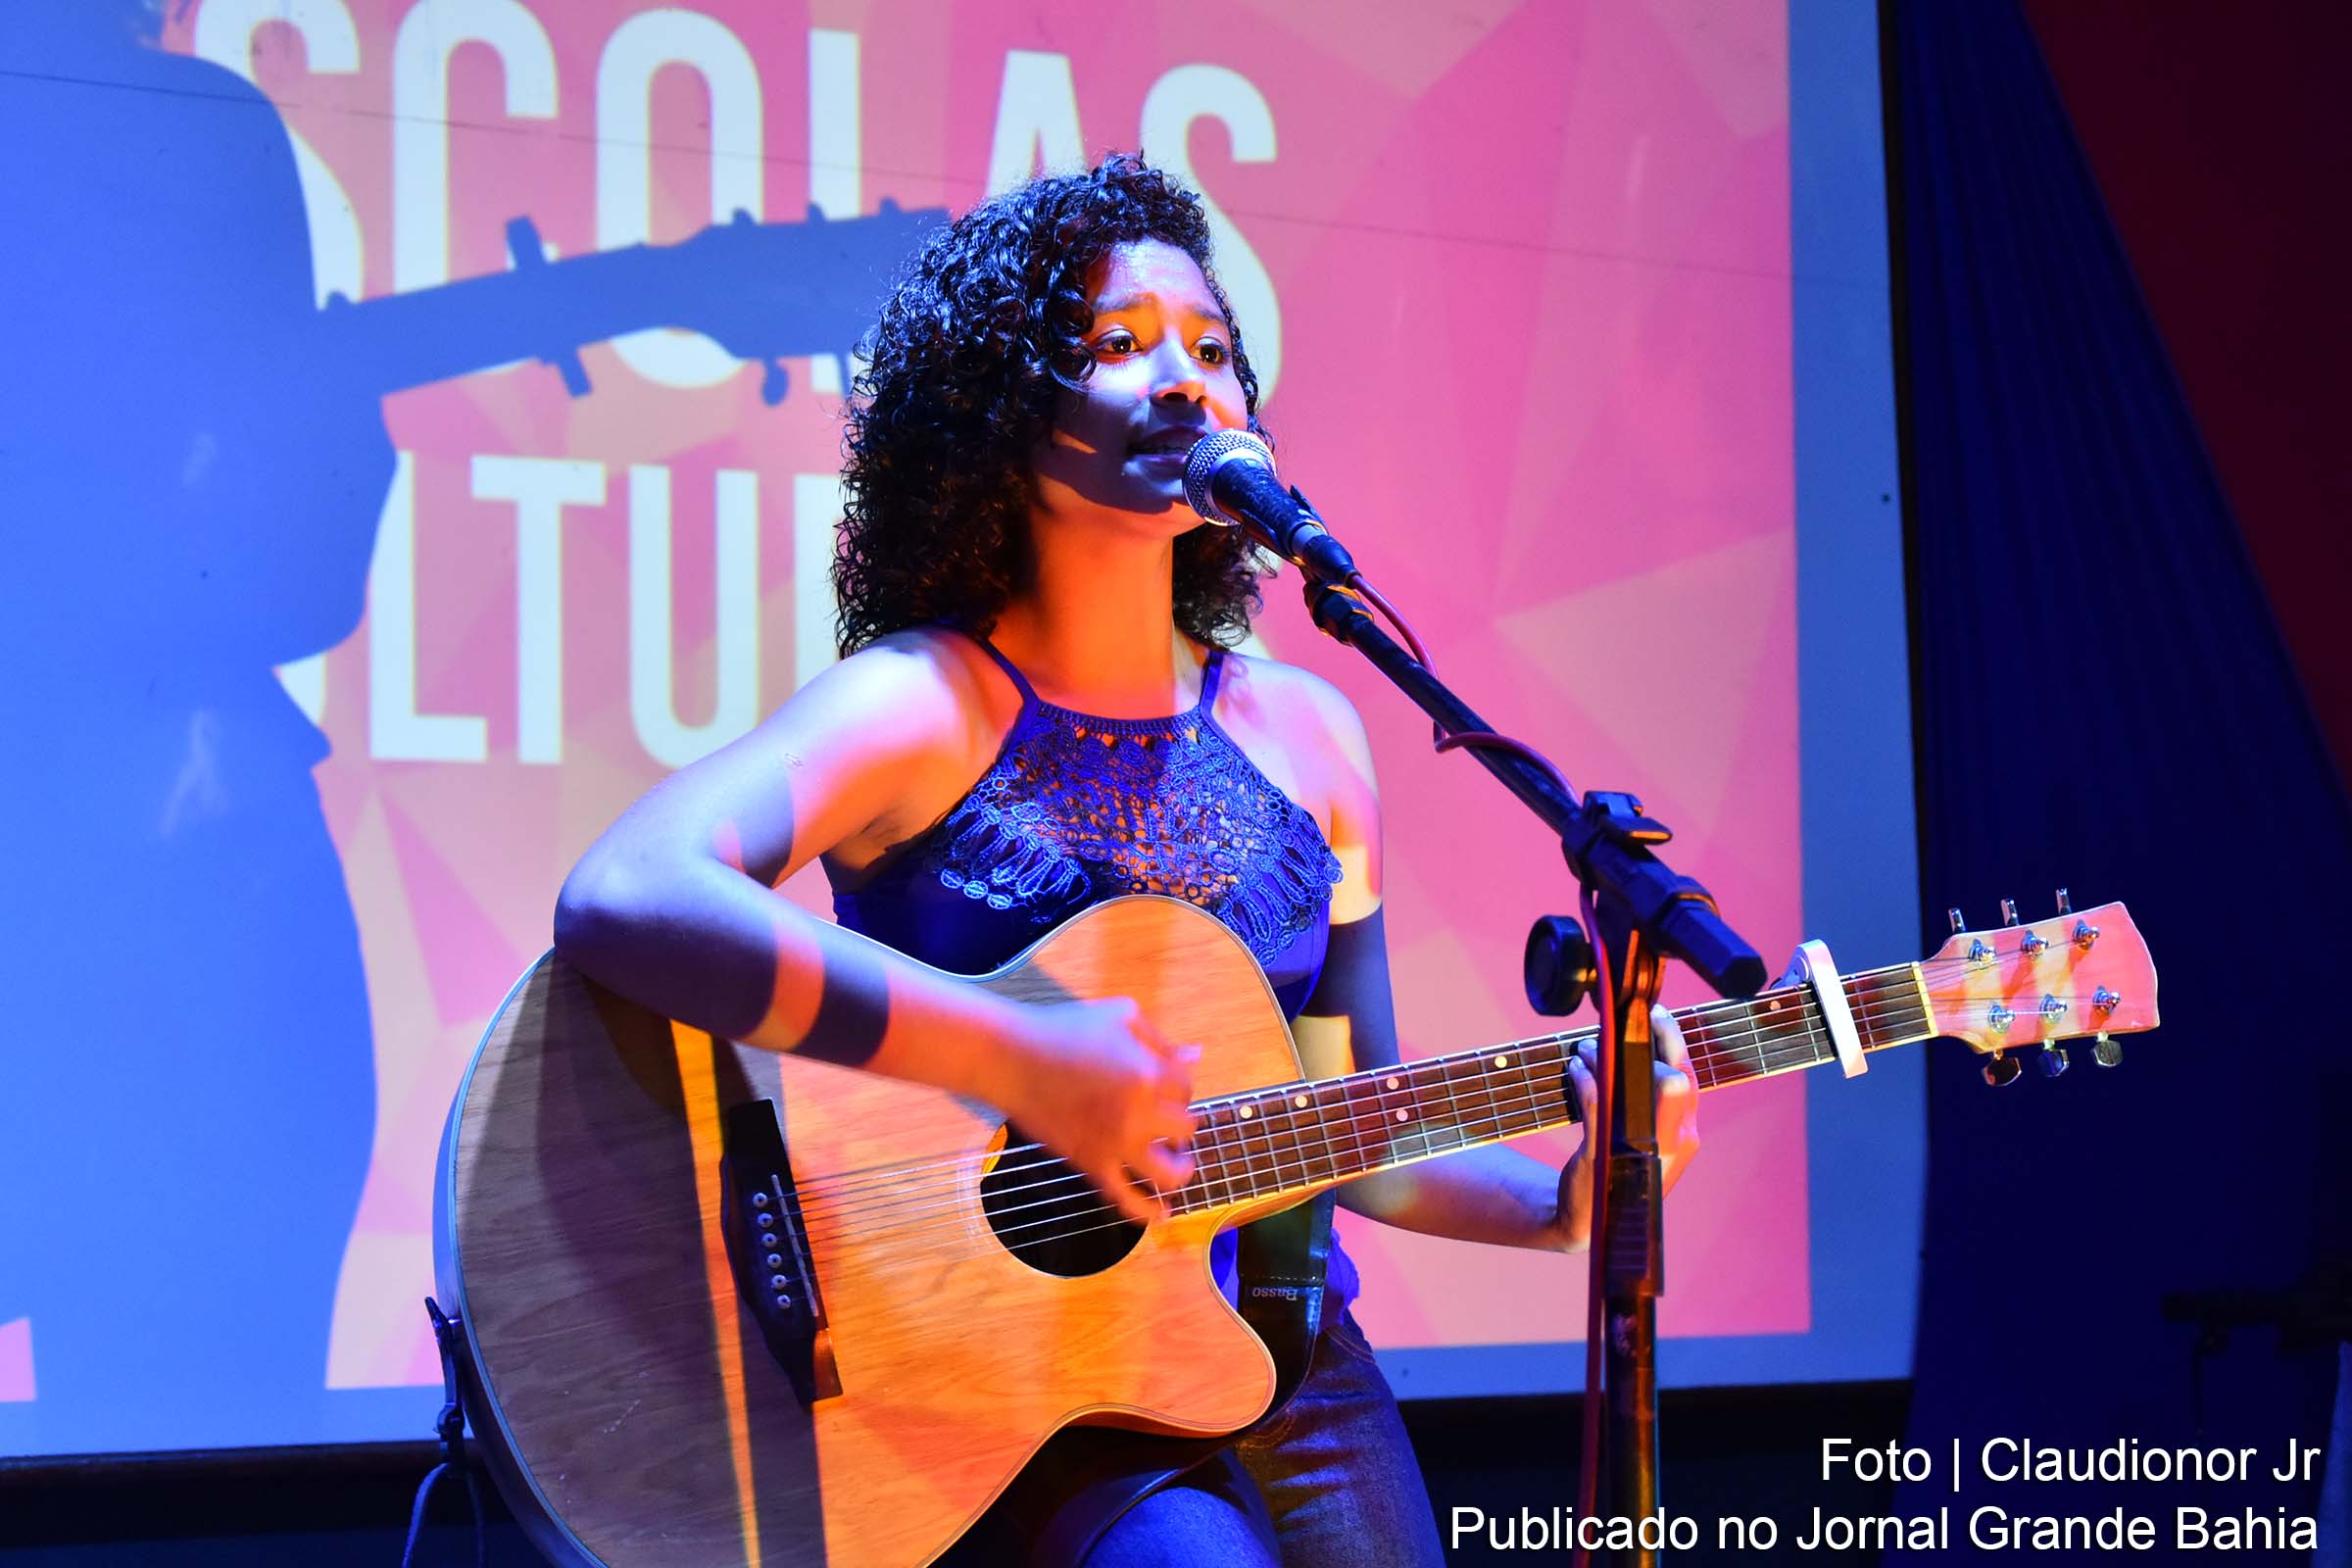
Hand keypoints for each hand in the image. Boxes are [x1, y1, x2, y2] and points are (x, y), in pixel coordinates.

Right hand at [990, 996, 1198, 1224]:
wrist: (1011, 1058)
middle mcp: (1138, 1113)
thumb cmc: (1063, 1030)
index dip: (1179, 1085)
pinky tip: (1162, 1212)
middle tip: (1169, 1118)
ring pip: (1169, 1173)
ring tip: (1180, 1163)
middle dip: (1181, 1121)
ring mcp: (1115, 1144)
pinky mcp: (1091, 1164)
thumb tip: (1194, 1057)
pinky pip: (1126, 1198)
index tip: (1166, 1083)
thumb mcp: (1120, 1016)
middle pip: (1185, 1128)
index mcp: (1148, 1074)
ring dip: (1181, 1169)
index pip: (1187, 1088)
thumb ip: (1161, 1041)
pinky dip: (1148, 1211)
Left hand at [1552, 1002, 1701, 1249]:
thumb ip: (1649, 1105)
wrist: (1589, 1221)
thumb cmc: (1618, 1172)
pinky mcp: (1607, 1153)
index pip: (1690, 1079)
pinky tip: (1575, 1066)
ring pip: (1636, 1085)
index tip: (1657, 1014)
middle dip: (1651, 1041)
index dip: (1674, 1043)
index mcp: (1685, 1136)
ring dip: (1607, 1057)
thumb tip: (1636, 1052)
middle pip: (1674, 1078)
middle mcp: (1674, 1142)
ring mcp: (1644, 1150)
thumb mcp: (1644, 1140)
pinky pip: (1599, 1102)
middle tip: (1626, 1018)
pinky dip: (1585, 1078)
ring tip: (1585, 1045)